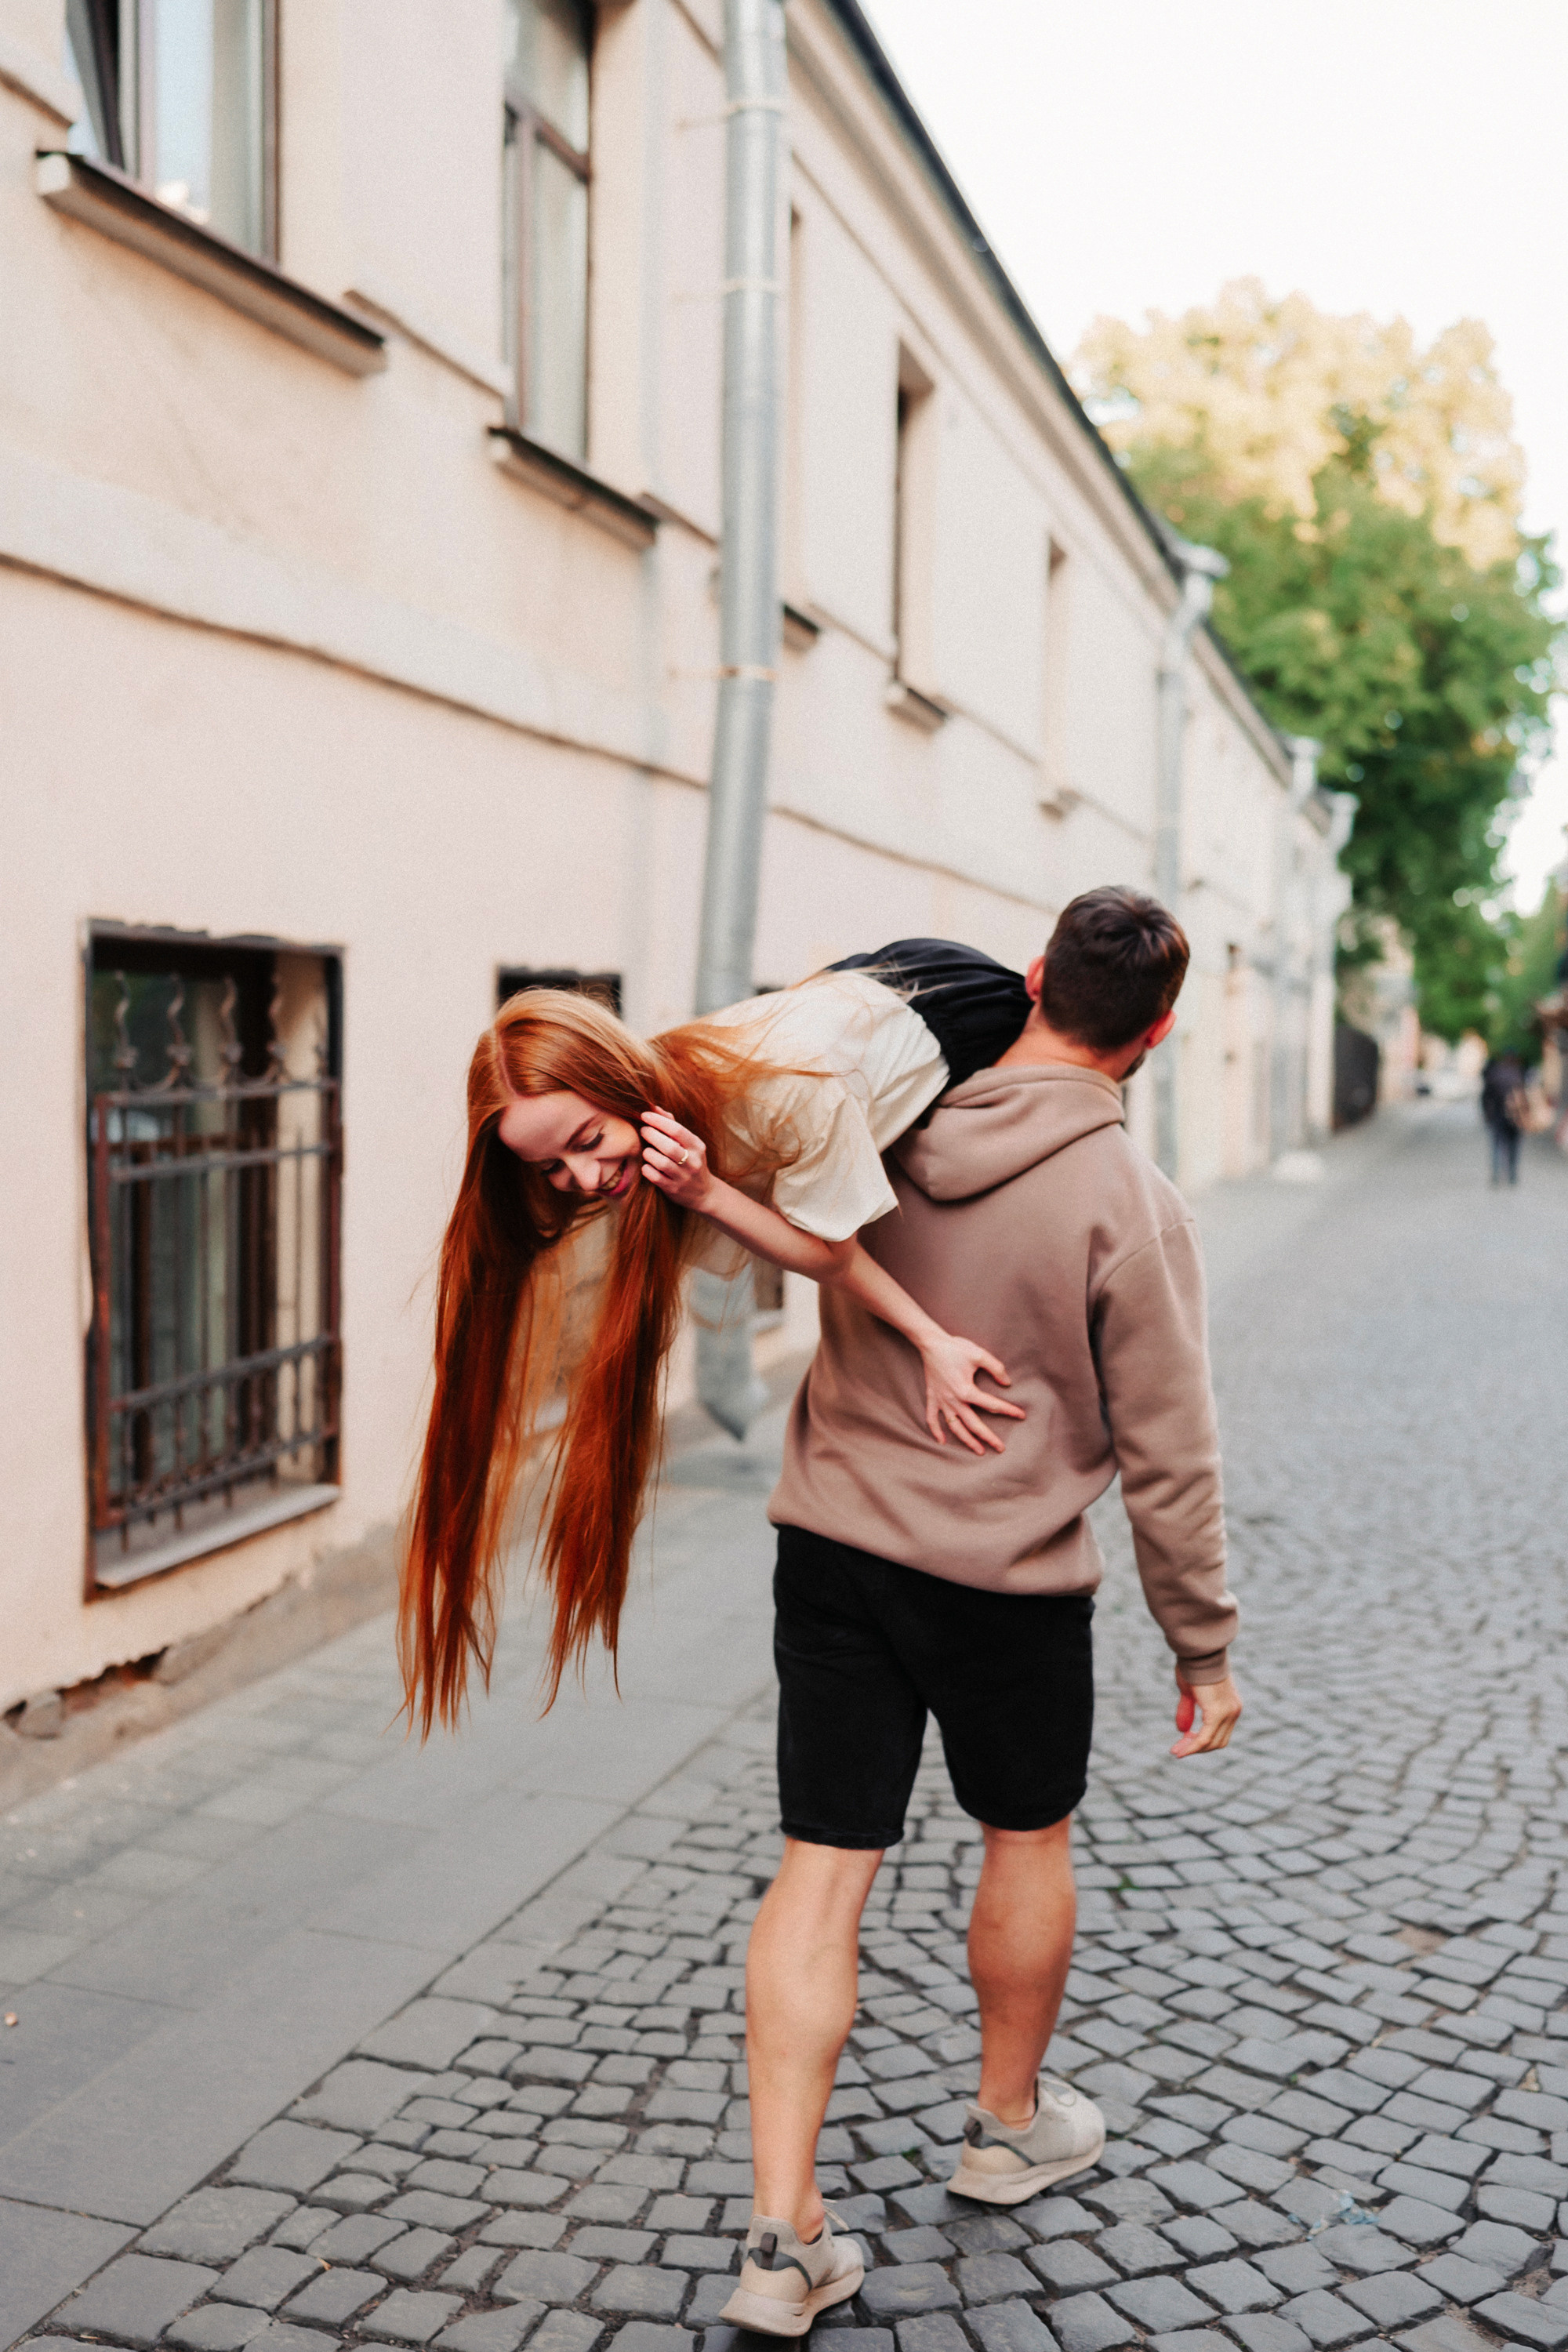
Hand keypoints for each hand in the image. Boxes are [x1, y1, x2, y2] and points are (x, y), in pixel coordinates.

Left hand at [641, 1108, 717, 1210]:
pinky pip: (655, 1177)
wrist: (704, 1193)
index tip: (644, 1115)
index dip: (658, 1121)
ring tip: (646, 1150)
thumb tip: (654, 1108)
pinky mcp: (674, 1189)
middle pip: (669, 1146)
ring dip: (649, 1153)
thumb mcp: (689, 1143)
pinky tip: (647, 1166)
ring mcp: (683, 1177)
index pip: (677, 1130)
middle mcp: (693, 1162)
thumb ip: (672, 1125)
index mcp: (697, 1146)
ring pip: (661, 1162)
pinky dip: (647, 1169)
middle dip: (651, 1135)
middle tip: (643, 1130)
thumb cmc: (691, 1161)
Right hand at [920, 1333, 1025, 1455]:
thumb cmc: (956, 1348)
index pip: (992, 1405)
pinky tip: (942, 1441)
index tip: (1021, 1415)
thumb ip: (996, 1368)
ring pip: (955, 1427)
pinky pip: (932, 1418)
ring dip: (967, 1440)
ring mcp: (942, 1401)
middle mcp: (954, 1400)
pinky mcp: (932, 1398)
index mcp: (967, 1390)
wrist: (931, 1343)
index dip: (1009, 1410)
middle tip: (1000, 1448)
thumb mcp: (979, 1354)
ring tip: (978, 1450)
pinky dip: (936, 1431)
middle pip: (974, 1424)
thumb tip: (1007, 1382)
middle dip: (988, 1437)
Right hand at [1171, 1672, 1241, 1756]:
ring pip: (1212, 1742)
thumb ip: (1188, 1711)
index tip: (1184, 1742)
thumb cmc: (1193, 1666)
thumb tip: (1182, 1729)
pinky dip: (1192, 1746)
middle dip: (1197, 1747)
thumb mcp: (1189, 1692)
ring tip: (1176, 1751)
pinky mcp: (1218, 1713)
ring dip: (1193, 1749)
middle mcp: (1233, 1711)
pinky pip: (1205, 1737)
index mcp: (1231, 1705)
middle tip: (1178, 1749)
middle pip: (1218, 1741)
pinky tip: (1180, 1751)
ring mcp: (1228, 1712)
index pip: (1220, 1732)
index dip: (1202, 1741)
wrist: (1199, 1651)